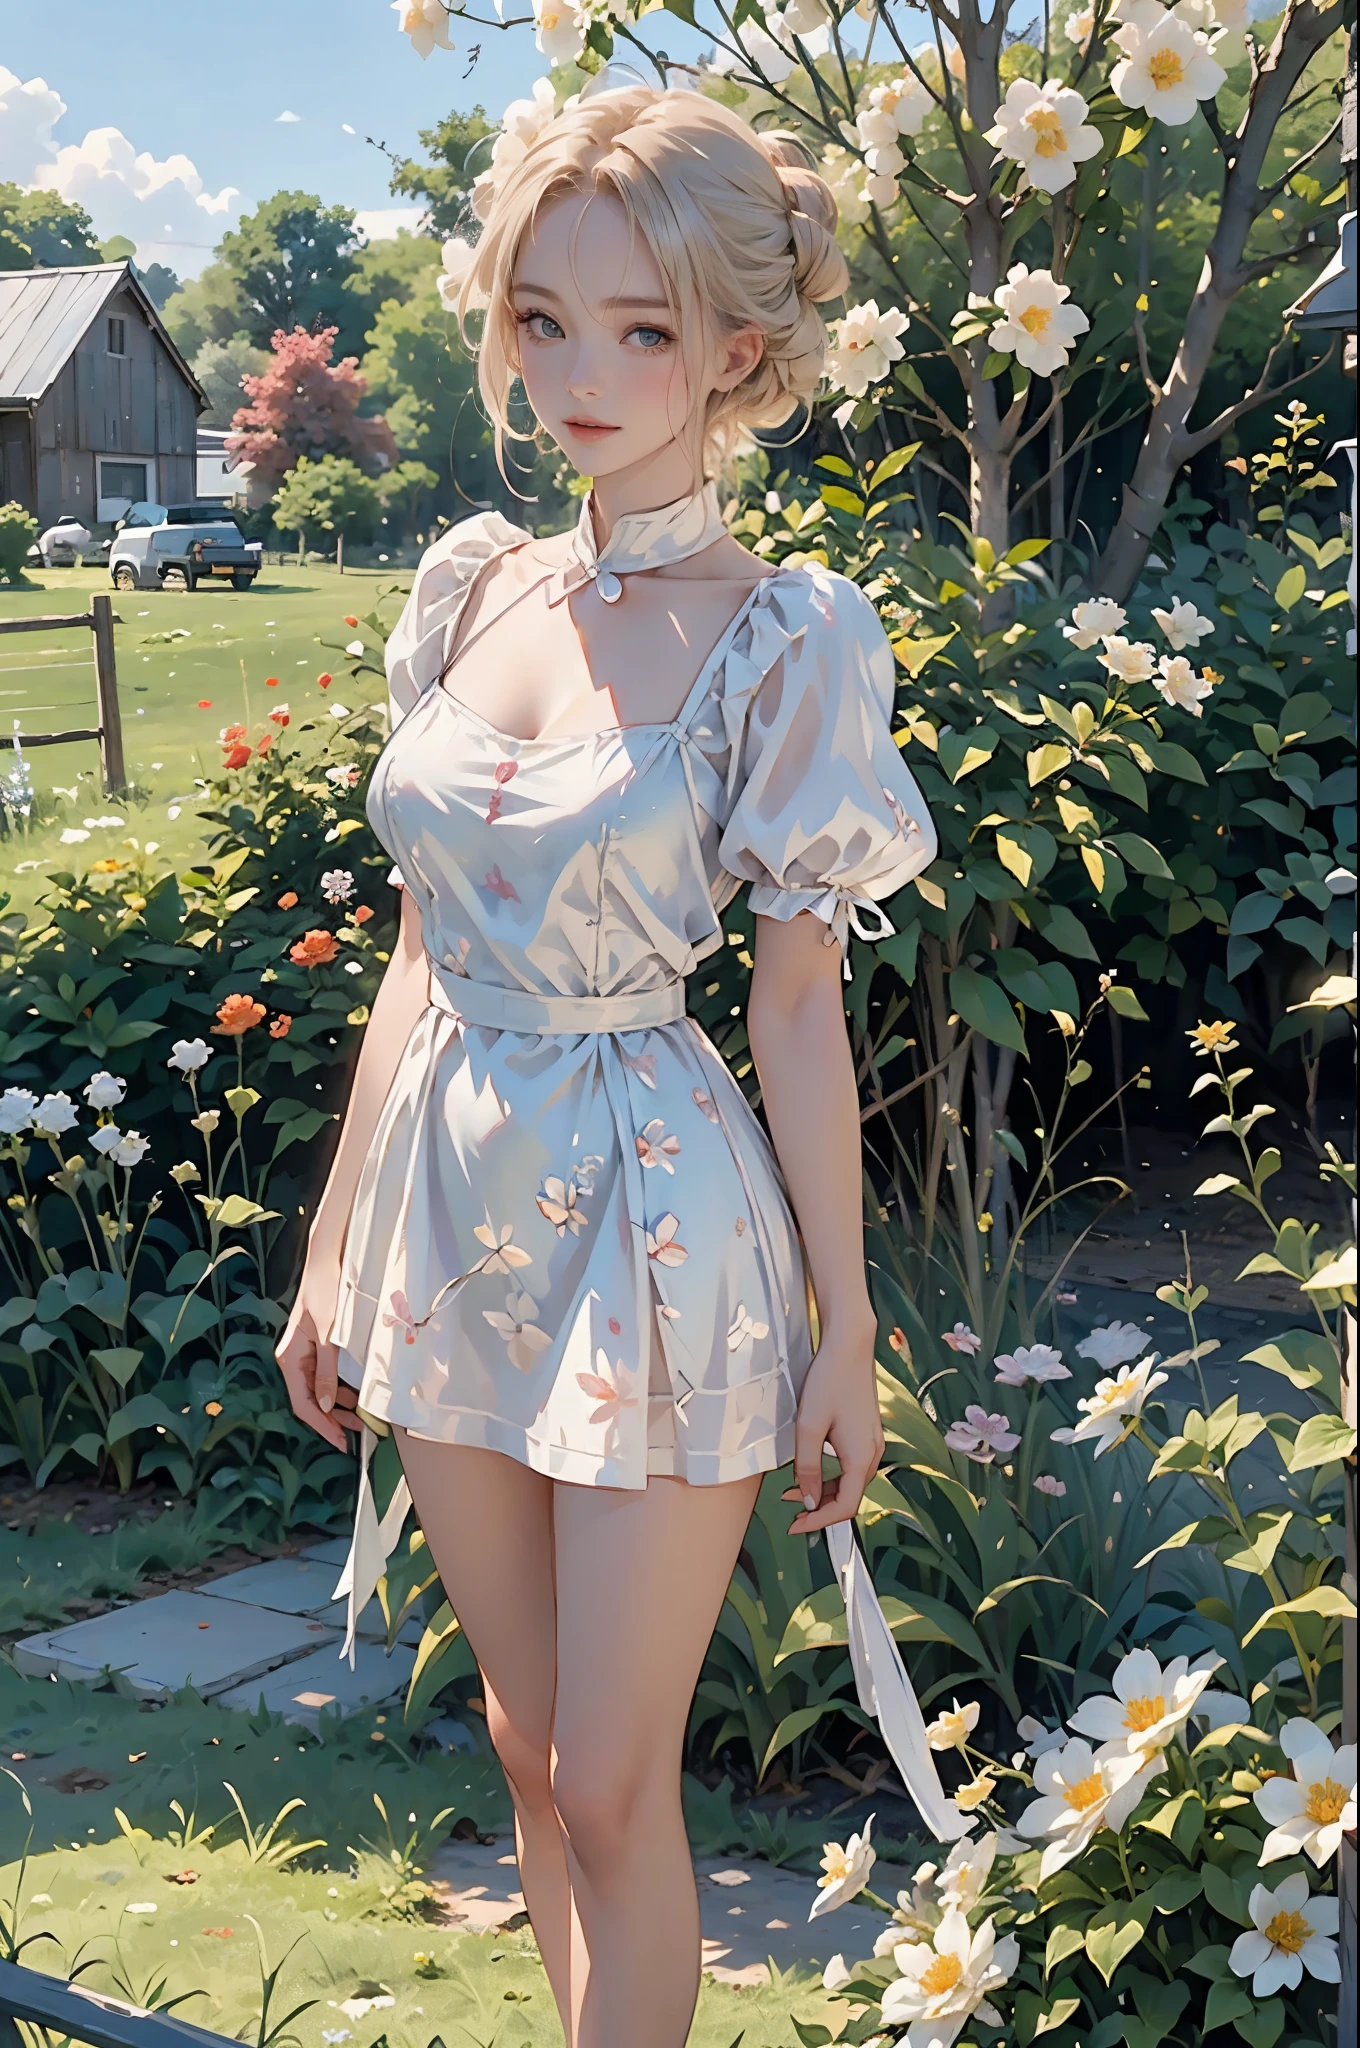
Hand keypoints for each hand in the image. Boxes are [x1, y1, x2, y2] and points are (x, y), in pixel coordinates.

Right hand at [276, 1256, 361, 1451]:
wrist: (326, 1261)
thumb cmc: (325, 1292)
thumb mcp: (329, 1334)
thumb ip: (327, 1370)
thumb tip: (326, 1404)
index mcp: (289, 1358)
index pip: (302, 1403)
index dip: (321, 1426)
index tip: (340, 1442)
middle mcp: (293, 1359)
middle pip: (310, 1401)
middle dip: (332, 1421)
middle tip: (355, 1436)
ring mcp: (305, 1354)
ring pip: (319, 1391)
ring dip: (338, 1408)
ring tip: (360, 1421)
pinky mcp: (317, 1348)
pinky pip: (325, 1377)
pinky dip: (339, 1390)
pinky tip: (354, 1398)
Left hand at [782, 1322, 883, 1534]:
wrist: (849, 1346)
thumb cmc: (828, 1383)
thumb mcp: (809, 1428)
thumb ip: (807, 1468)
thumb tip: (808, 1500)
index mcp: (861, 1458)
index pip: (845, 1506)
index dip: (819, 1520)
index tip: (795, 1525)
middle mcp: (872, 1454)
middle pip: (849, 1496)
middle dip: (819, 1507)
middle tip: (788, 1509)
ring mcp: (872, 1442)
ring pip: (850, 1481)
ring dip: (823, 1490)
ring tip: (792, 1490)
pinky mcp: (866, 1431)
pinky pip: (850, 1465)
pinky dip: (831, 1474)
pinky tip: (810, 1468)